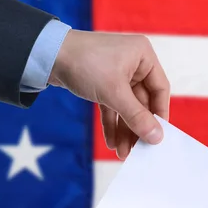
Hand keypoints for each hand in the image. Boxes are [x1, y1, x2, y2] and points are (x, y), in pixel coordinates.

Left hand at [48, 29, 170, 159]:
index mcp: (143, 56)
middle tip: (136, 151)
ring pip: (126, 107)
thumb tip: (157, 137)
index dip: (159, 115)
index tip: (157, 137)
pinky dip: (111, 123)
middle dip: (137, 128)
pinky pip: (112, 106)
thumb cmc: (85, 63)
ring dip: (124, 130)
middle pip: (142, 103)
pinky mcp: (102, 83)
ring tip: (122, 152)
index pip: (160, 90)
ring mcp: (118, 73)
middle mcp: (133, 63)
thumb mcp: (114, 93)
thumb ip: (137, 117)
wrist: (47, 55)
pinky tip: (111, 142)